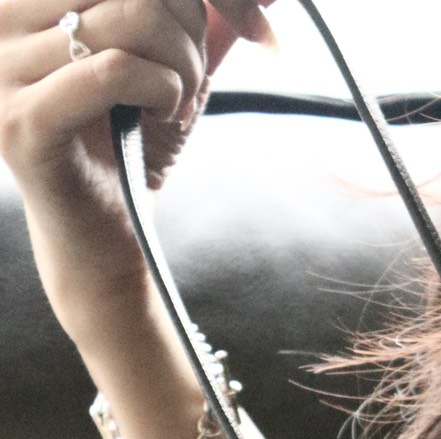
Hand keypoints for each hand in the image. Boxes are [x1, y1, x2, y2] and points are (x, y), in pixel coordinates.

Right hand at [0, 1, 273, 337]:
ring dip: (182, 63)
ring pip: (128, 17)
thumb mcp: (165, 61)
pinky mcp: (22, 122)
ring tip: (179, 101)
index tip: (241, 24)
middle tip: (194, 75)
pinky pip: (113, 70)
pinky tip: (166, 114)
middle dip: (187, 22)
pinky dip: (161, 89)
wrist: (105, 239)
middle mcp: (0, 19)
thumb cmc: (131, 146)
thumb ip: (191, 15)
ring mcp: (1, 70)